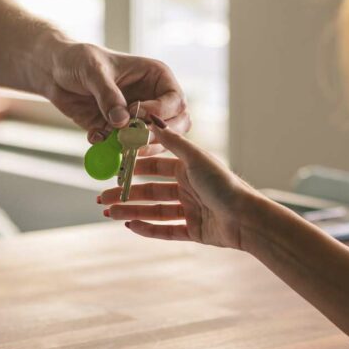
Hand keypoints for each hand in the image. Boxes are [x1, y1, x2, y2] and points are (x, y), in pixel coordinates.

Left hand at [45, 42, 189, 143]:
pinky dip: (114, 150)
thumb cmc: (78, 60)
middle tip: (133, 139)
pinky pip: (127, 149)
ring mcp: (139, 119)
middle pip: (176, 126)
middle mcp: (154, 99)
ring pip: (156, 143)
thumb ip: (108, 95)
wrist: (54, 71)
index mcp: (156, 77)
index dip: (161, 112)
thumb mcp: (93, 70)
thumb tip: (122, 122)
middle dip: (157, 136)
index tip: (137, 114)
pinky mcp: (121, 133)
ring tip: (114, 142)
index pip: (175, 101)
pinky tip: (96, 137)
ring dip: (137, 147)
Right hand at [99, 115, 258, 248]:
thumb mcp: (195, 158)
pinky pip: (166, 231)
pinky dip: (148, 229)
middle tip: (102, 197)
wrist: (246, 218)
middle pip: (150, 192)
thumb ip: (172, 141)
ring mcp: (190, 211)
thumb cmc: (223, 184)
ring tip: (109, 213)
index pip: (154, 168)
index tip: (113, 170)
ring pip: (154, 212)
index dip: (133, 170)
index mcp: (188, 170)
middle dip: (126, 195)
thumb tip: (151, 118)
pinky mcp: (194, 231)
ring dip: (131, 212)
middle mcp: (188, 189)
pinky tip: (130, 227)